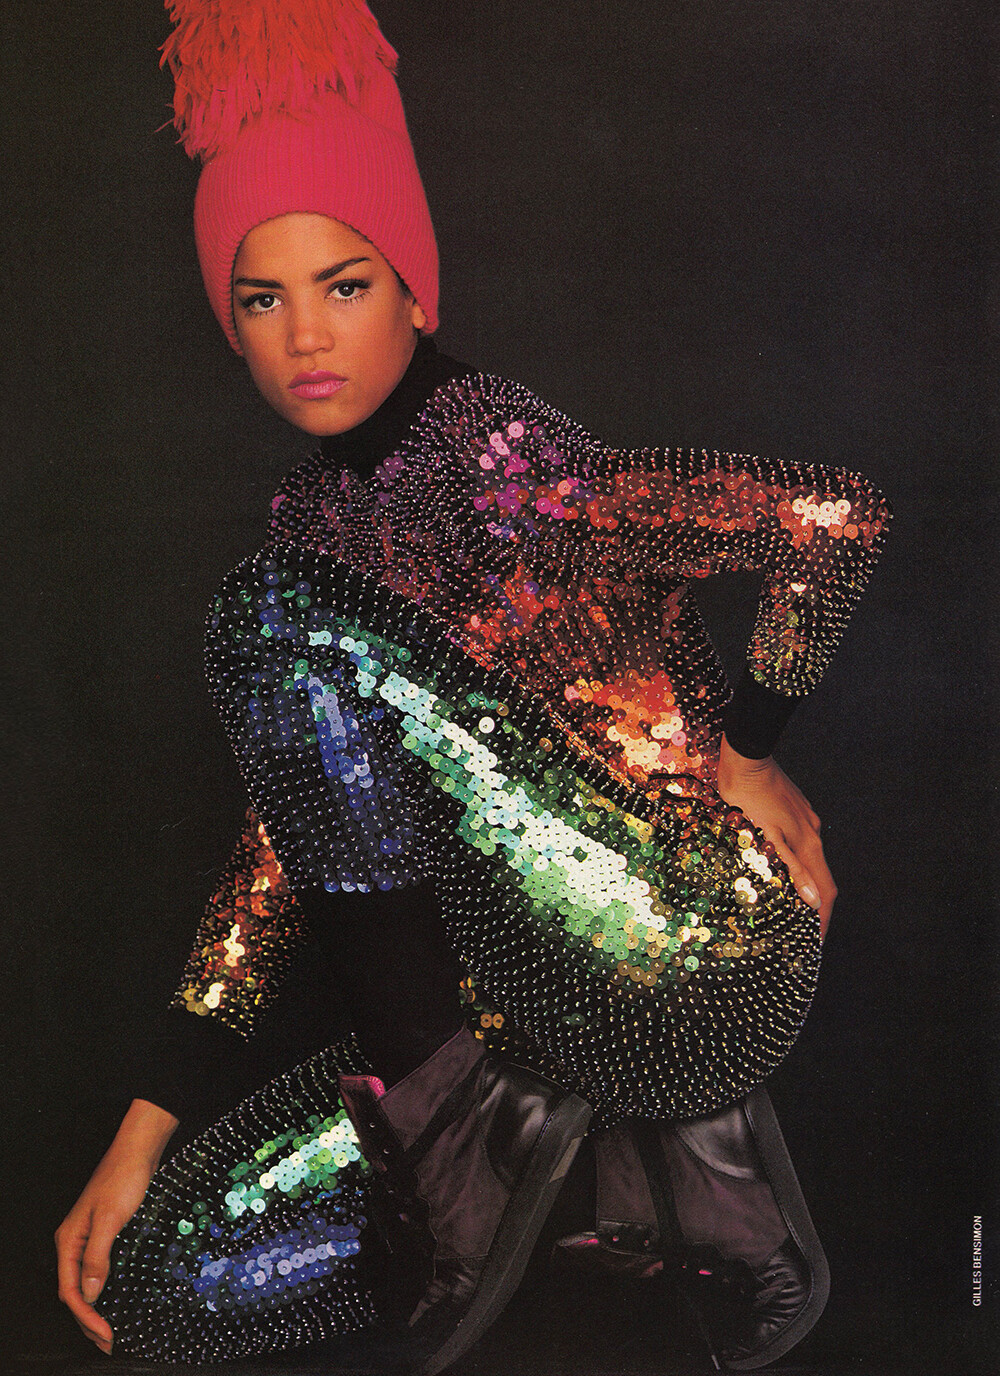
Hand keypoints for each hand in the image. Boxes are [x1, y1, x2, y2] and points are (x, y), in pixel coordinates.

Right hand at [55, 1099, 177, 1353]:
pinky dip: (106, 1289)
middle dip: (88, 1321)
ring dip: (96, 1308)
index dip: (86, 1317)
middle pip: (74, 1291)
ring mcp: (89, 1237)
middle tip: (108, 1344)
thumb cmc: (124, 1177)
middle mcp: (74, 1242)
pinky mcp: (106, 1232)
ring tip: (110, 1332)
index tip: (106, 1335)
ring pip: (86, 1282)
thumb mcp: (111, 1219)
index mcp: (69, 1241)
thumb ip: (98, 1257)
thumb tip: (91, 1293)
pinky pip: (99, 1269)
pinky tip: (118, 1298)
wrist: (139, 1148)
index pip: (70, 1291)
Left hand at [716, 735, 836, 937]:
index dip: (824, 920)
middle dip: (816, 908)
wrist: (746, 758)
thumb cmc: (748, 797)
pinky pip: (801, 846)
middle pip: (822, 878)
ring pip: (811, 861)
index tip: (818, 943)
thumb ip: (792, 868)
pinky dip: (797, 865)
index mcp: (808, 844)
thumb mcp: (765, 837)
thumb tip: (814, 900)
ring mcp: (805, 821)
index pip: (826, 892)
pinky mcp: (795, 811)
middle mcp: (812, 833)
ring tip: (789, 905)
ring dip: (805, 886)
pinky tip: (780, 867)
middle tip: (801, 931)